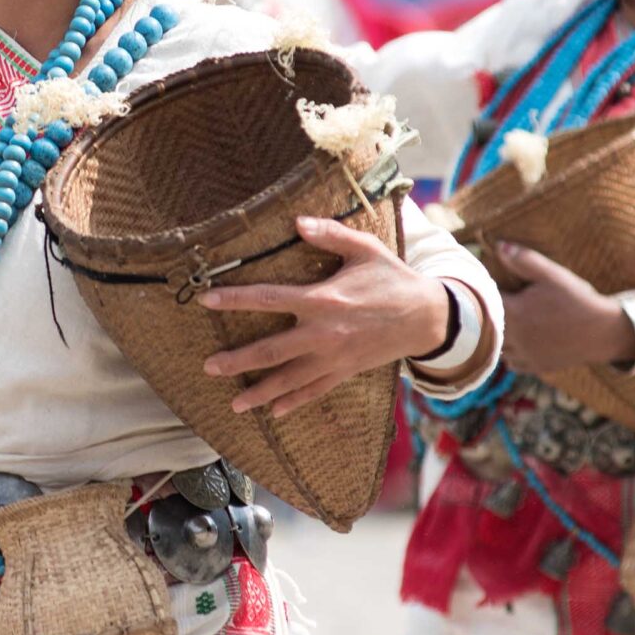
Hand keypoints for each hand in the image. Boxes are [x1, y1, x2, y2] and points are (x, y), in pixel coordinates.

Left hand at [198, 215, 450, 416]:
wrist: (428, 317)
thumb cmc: (392, 278)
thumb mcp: (365, 249)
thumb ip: (330, 235)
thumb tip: (297, 222)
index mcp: (322, 299)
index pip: (268, 298)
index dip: (235, 299)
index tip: (206, 300)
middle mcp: (323, 333)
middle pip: (270, 350)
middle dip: (237, 361)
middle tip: (208, 366)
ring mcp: (334, 357)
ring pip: (289, 379)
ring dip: (259, 392)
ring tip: (234, 404)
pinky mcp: (346, 371)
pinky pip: (315, 391)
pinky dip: (293, 402)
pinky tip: (274, 412)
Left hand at [495, 242, 634, 375]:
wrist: (604, 331)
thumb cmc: (578, 300)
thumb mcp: (553, 275)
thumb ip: (524, 260)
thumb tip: (499, 246)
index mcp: (514, 313)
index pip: (484, 303)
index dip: (485, 294)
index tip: (492, 288)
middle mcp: (515, 338)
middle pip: (487, 329)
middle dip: (490, 316)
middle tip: (498, 305)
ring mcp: (525, 355)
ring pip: (498, 349)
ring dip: (499, 337)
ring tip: (509, 323)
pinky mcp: (537, 366)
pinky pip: (513, 363)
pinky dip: (512, 354)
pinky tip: (521, 341)